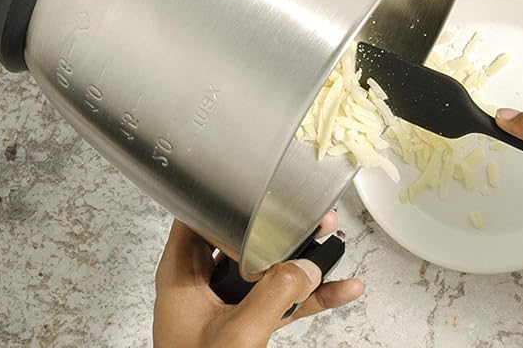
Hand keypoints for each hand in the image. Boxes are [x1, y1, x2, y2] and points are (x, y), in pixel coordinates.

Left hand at [152, 211, 363, 347]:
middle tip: (311, 216)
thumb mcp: (237, 333)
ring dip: (303, 259)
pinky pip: (281, 299)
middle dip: (281, 228)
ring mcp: (225, 304)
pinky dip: (310, 295)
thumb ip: (274, 295)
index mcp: (182, 276)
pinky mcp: (245, 323)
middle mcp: (201, 285)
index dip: (228, 199)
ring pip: (266, 269)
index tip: (263, 189)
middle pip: (241, 239)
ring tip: (334, 242)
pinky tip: (340, 289)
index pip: (198, 218)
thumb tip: (306, 267)